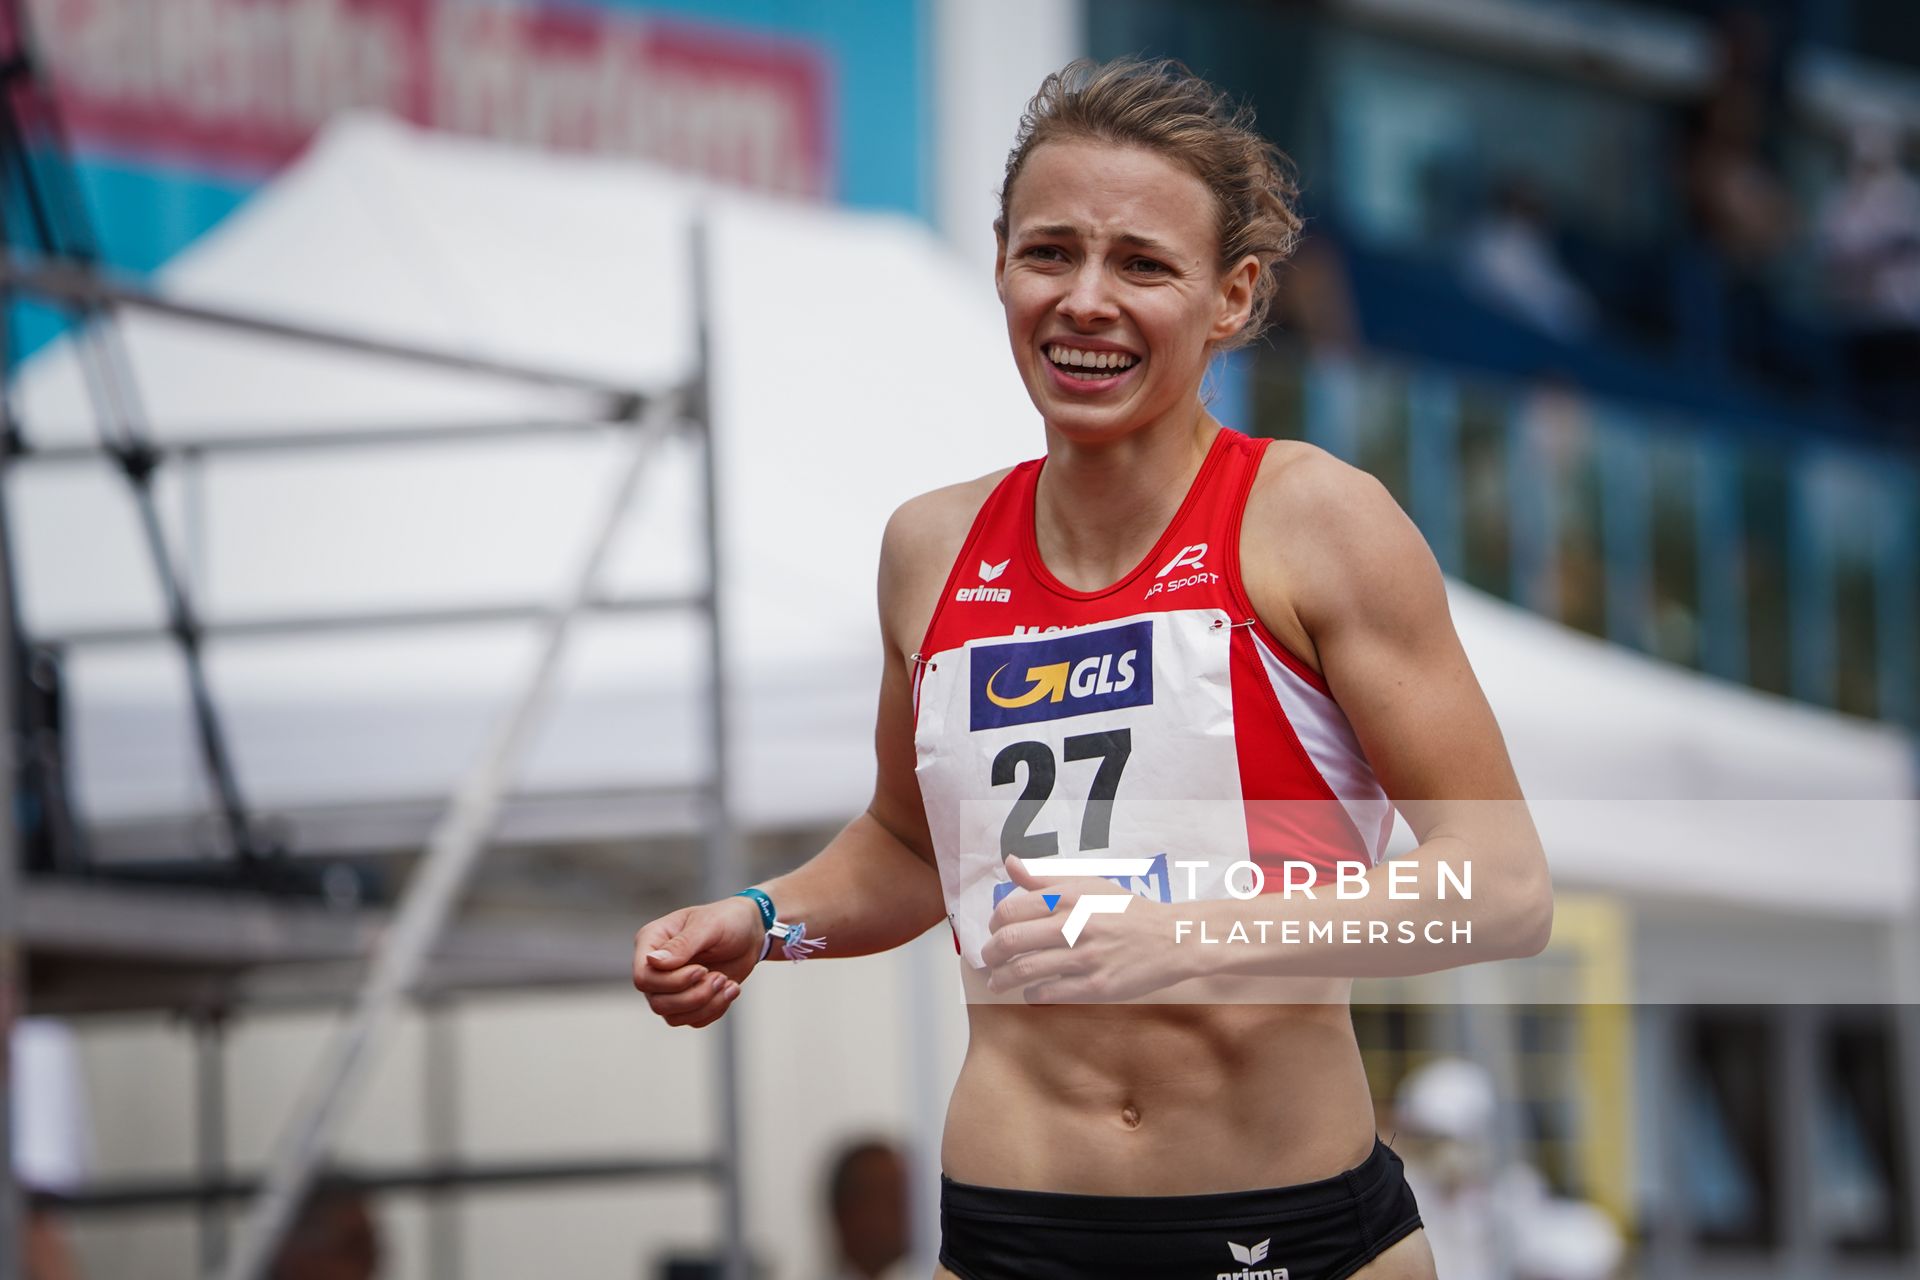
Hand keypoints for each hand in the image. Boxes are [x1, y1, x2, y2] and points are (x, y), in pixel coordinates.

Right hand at [632, 896, 764, 1027]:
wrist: (751, 933)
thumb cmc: (728, 920)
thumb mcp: (708, 925)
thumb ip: (682, 944)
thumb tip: (653, 961)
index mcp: (652, 941)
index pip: (644, 977)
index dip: (672, 982)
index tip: (702, 970)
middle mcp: (656, 966)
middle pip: (658, 1002)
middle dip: (694, 996)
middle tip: (720, 977)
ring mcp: (669, 986)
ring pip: (673, 1016)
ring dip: (706, 1004)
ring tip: (727, 983)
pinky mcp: (687, 1000)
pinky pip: (693, 1020)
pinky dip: (714, 1009)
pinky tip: (730, 989)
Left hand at [978, 855, 1183, 1003]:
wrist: (1171, 938)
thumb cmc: (1126, 910)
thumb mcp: (1088, 884)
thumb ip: (1045, 877)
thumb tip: (1009, 863)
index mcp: (1069, 896)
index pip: (1010, 909)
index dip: (993, 923)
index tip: (994, 931)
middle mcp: (1075, 924)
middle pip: (1011, 941)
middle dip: (990, 954)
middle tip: (988, 960)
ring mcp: (1085, 957)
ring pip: (1025, 970)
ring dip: (1002, 979)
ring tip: (997, 981)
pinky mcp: (1096, 986)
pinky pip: (1049, 993)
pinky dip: (1031, 994)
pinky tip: (1030, 992)